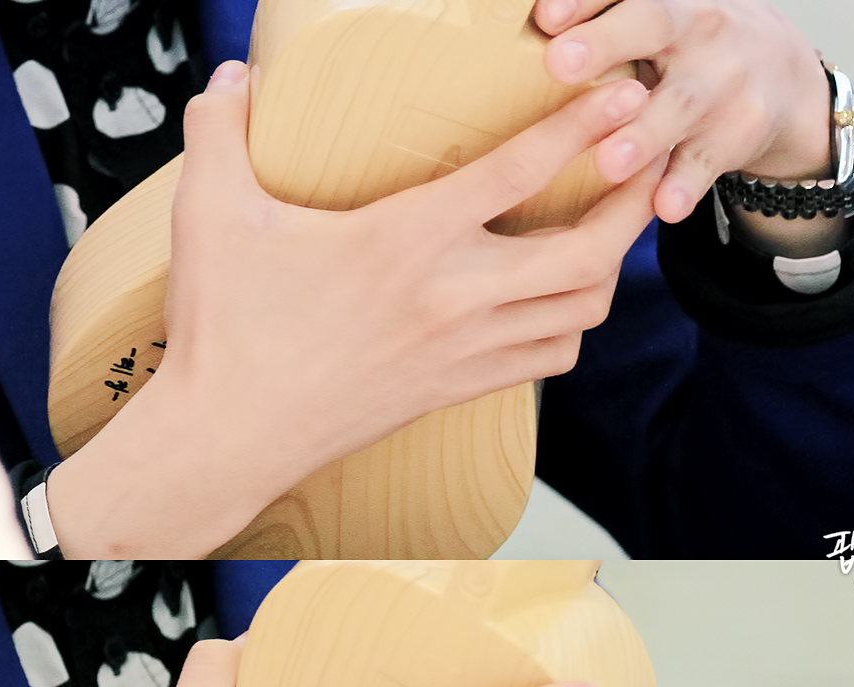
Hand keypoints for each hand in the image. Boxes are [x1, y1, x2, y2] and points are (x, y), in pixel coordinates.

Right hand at [48, 61, 662, 557]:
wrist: (230, 439)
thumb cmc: (224, 333)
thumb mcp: (209, 217)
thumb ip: (218, 133)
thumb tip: (230, 80)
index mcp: (405, 241)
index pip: (520, 170)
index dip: (582, 126)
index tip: (621, 97)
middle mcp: (452, 299)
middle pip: (588, 252)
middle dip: (632, 204)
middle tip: (644, 164)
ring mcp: (461, 353)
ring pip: (580, 312)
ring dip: (608, 268)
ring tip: (609, 232)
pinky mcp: (454, 392)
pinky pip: (547, 360)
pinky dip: (569, 327)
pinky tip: (554, 303)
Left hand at [535, 0, 832, 223]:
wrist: (780, 74)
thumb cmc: (685, 47)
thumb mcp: (651, 21)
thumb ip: (597, 25)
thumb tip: (528, 29)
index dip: (583, 2)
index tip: (544, 16)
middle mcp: (697, 28)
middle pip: (652, 26)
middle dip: (607, 44)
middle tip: (558, 64)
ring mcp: (721, 82)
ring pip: (678, 105)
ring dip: (642, 133)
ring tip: (607, 159)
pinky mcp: (735, 134)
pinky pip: (706, 163)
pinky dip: (686, 186)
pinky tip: (663, 208)